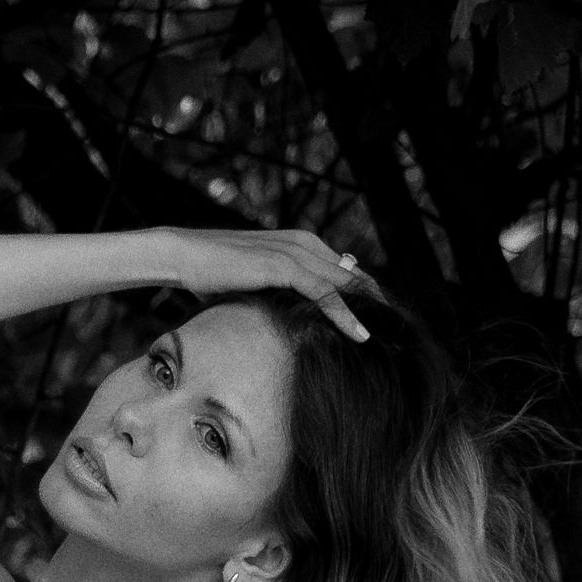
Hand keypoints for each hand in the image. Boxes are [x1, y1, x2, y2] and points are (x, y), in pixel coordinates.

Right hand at [156, 226, 373, 342]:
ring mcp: (296, 252)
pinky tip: (360, 333)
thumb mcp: (252, 284)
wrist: (184, 256)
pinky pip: (325, 292)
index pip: (344, 272)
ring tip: (388, 337)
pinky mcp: (285, 265)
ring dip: (369, 311)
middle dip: (376, 304)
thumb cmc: (210, 274)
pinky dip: (345, 313)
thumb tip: (285, 318)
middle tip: (397, 332)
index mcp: (300, 245)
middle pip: (354, 277)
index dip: (364, 297)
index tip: (379, 323)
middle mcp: (305, 244)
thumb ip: (275, 292)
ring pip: (346, 284)